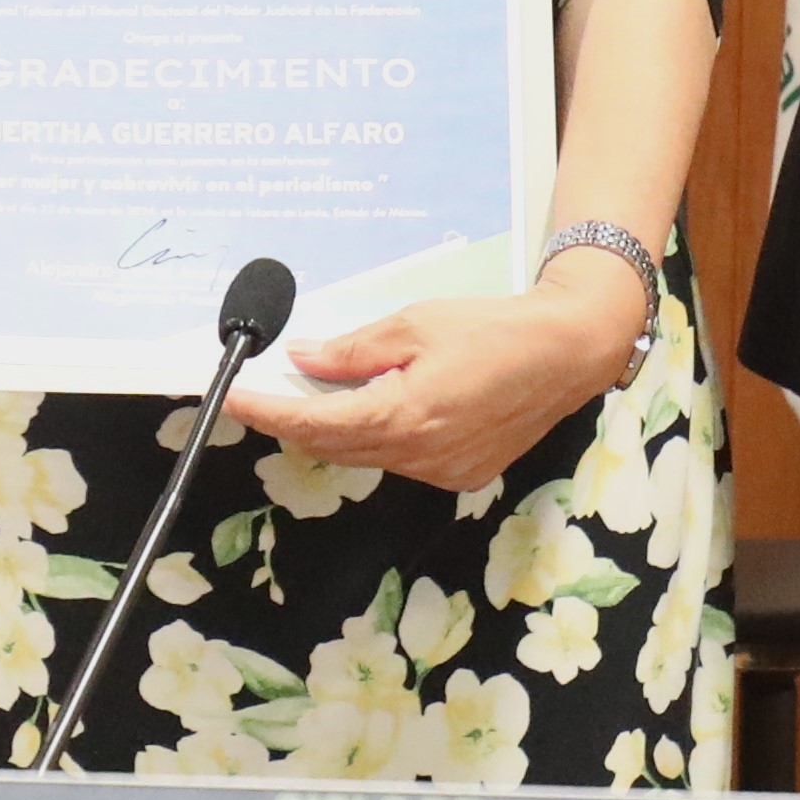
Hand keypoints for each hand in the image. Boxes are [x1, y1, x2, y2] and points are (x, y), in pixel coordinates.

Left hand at [238, 266, 652, 498]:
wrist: (567, 353)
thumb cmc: (494, 329)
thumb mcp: (415, 324)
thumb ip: (354, 350)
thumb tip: (304, 359)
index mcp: (404, 416)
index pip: (315, 423)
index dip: (269, 412)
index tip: (232, 398)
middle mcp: (420, 455)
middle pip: (334, 446)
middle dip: (294, 421)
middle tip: (266, 390)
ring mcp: (442, 472)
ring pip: (366, 456)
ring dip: (335, 429)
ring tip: (314, 393)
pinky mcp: (461, 475)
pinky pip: (400, 460)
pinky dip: (375, 437)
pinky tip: (373, 406)